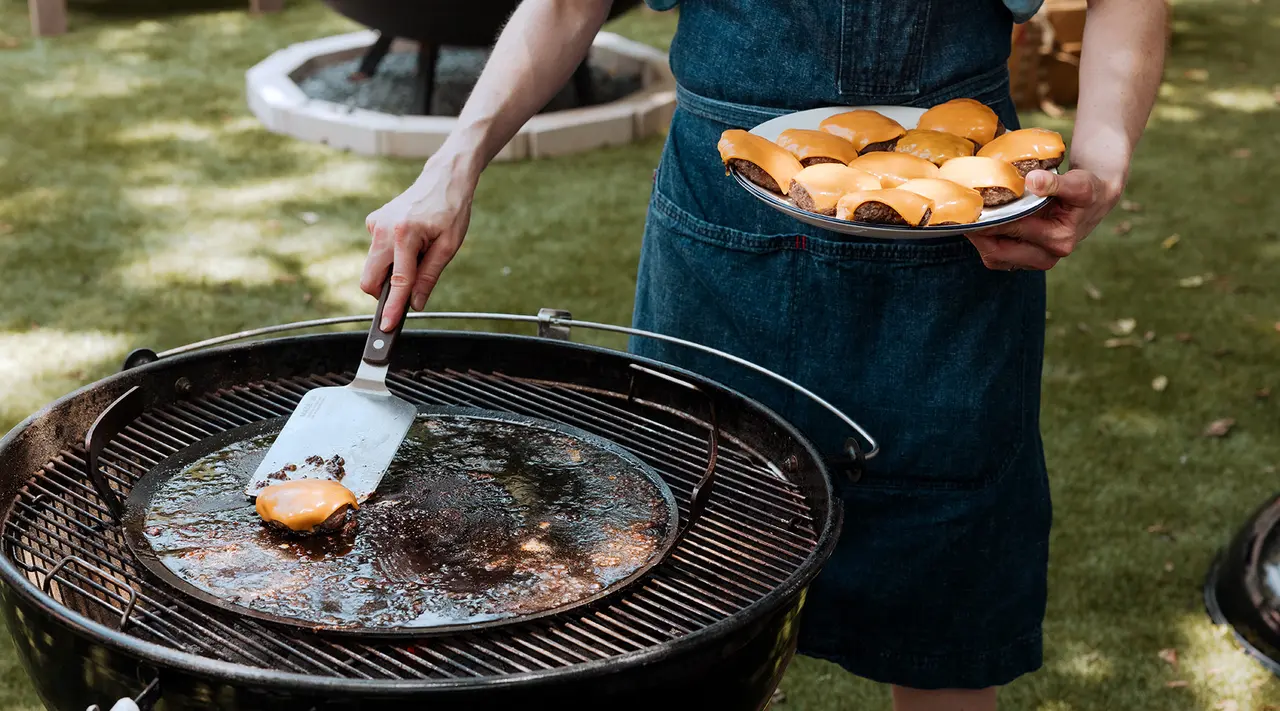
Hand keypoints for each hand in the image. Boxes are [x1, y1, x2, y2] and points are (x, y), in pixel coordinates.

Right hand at [361, 153, 477, 330]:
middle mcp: (383, 229)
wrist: (443, 178)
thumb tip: (415, 304)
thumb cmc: (451, 210)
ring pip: (372, 267)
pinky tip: (411, 242)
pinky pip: (376, 252)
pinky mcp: (373, 223)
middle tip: (406, 295)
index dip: (392, 308)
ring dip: (391, 273)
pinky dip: (390, 257)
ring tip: (418, 255)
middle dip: (383, 294)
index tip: (386, 327)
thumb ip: (429, 276)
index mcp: (405, 234)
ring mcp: (375, 225)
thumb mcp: (448, 246)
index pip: (397, 282)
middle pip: (370, 279)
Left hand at [967, 168, 1121, 270]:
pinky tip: (982, 226)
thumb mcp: (1077, 183)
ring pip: (995, 258)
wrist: (1095, 201)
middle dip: (978, 233)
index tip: (969, 209)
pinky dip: (987, 244)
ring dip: (980, 241)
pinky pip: (998, 258)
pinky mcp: (1027, 261)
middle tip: (961, 215)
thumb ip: (1055, 183)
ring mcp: (1036, 261)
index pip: (1011, 231)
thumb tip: (1033, 181)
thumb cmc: (1086, 190)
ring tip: (969, 220)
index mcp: (1058, 239)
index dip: (987, 220)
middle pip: (997, 251)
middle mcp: (1047, 256)